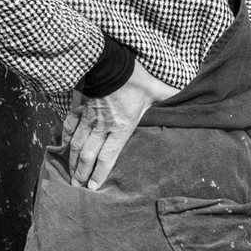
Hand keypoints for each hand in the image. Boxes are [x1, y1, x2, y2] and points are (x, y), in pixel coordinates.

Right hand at [63, 62, 178, 189]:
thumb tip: (187, 93)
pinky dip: (65, 137)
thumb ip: (169, 96)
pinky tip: (63, 147)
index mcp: (122, 127)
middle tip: (77, 187)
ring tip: (69, 175)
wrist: (106, 61)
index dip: (100, 175)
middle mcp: (102, 126)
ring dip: (72, 161)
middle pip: (89, 156)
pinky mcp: (78, 107)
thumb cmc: (133, 77)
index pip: (108, 157)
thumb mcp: (155, 89)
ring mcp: (88, 118)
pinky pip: (70, 126)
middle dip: (81, 174)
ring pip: (77, 145)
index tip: (94, 188)